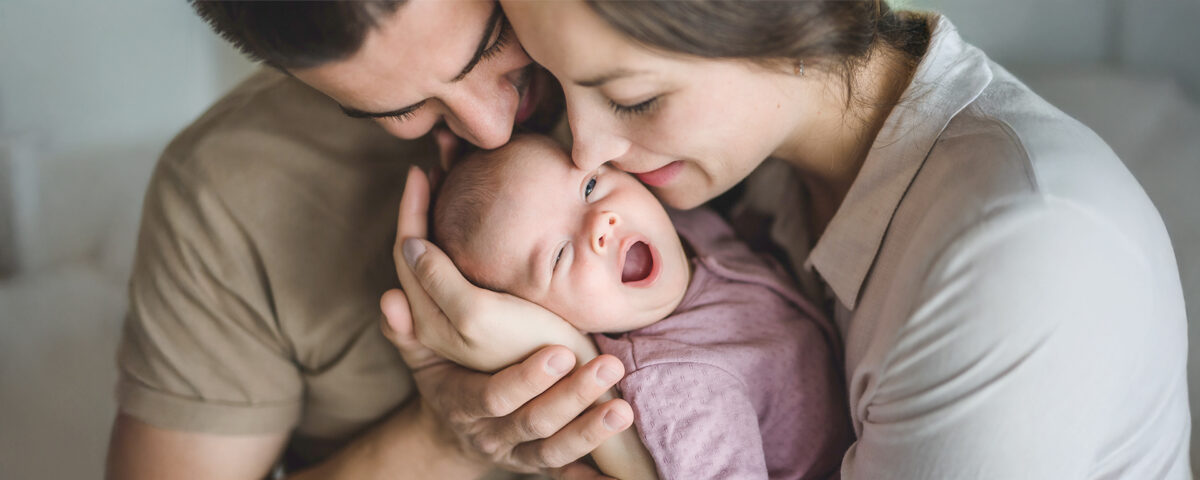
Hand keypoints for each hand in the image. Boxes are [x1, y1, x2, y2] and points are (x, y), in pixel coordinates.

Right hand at [380, 290, 630, 476]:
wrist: (452, 438)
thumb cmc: (445, 381)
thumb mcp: (421, 358)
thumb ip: (406, 330)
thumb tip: (391, 298)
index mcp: (464, 406)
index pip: (495, 397)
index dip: (526, 381)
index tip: (559, 354)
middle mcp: (494, 435)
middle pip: (535, 423)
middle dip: (572, 398)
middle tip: (607, 366)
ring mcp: (521, 455)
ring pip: (557, 451)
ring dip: (592, 431)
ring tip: (622, 408)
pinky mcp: (544, 467)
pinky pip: (570, 476)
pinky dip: (595, 478)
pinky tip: (624, 479)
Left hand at [391, 166, 593, 370]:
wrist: (566, 388)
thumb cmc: (521, 354)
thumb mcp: (474, 317)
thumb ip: (439, 282)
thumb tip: (411, 244)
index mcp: (427, 312)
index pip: (407, 250)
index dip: (411, 208)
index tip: (421, 169)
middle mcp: (437, 312)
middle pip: (419, 245)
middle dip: (426, 202)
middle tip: (440, 162)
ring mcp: (462, 311)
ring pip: (438, 251)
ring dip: (441, 212)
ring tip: (454, 177)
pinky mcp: (489, 311)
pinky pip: (462, 262)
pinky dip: (461, 230)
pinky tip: (483, 215)